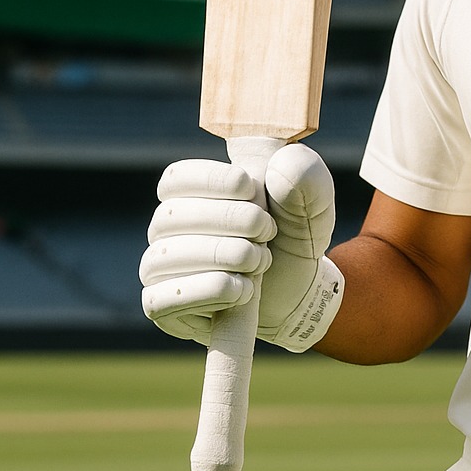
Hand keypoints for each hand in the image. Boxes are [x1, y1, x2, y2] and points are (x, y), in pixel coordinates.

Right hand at [139, 143, 344, 351]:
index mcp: (192, 192)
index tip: (251, 188)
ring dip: (228, 257)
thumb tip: (282, 164)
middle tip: (268, 232)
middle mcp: (166, 228)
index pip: (177, 179)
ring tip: (260, 262)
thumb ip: (306, 180)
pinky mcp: (161, 305)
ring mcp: (158, 267)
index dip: (214, 180)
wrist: (297, 293)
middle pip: (173, 215)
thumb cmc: (291, 240)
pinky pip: (165, 298)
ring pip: (170, 255)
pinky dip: (212, 291)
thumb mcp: (311, 207)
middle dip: (233, 221)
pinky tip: (243, 290)